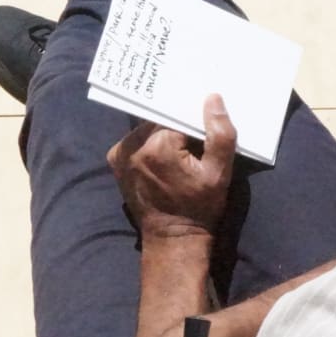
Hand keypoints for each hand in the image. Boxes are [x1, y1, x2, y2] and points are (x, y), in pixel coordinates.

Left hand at [106, 95, 236, 238]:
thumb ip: (220, 134)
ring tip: (179, 147)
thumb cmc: (199, 207)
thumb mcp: (219, 173)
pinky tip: (163, 157)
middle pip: (159, 119)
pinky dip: (148, 143)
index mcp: (158, 144)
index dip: (191, 117)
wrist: (172, 237)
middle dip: (176, 125)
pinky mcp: (116, 162)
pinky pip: (135, 141)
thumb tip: (212, 98)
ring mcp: (120, 154)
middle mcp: (133, 145)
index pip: (176, 113)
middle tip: (192, 137)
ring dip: (161, 133)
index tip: (201, 126)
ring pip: (146, 128)